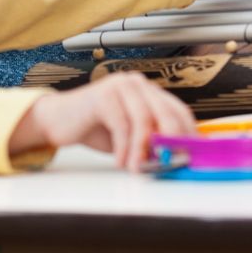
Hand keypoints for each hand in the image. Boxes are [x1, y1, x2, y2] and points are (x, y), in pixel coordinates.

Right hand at [11, 71, 197, 168]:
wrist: (59, 121)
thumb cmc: (96, 129)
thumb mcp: (131, 137)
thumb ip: (151, 142)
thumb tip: (175, 158)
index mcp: (149, 91)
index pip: (179, 110)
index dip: (188, 134)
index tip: (193, 156)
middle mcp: (138, 84)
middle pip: (166, 112)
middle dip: (171, 141)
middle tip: (170, 163)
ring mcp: (121, 86)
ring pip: (144, 119)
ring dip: (143, 149)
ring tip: (137, 168)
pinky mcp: (103, 95)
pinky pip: (121, 125)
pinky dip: (123, 147)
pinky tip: (120, 162)